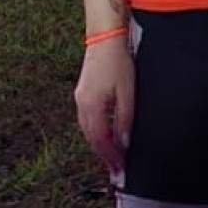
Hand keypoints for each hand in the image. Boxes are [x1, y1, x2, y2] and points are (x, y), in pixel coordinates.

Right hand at [74, 38, 135, 178]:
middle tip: (116, 168)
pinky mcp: (83, 92)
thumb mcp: (127, 94)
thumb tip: (124, 143)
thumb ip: (125, 120)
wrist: (105, 38)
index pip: (101, 140)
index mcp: (92, 106)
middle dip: (104, 154)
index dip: (110, 157)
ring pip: (88, 129)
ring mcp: (80, 98)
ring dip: (100, 144)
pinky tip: (107, 134)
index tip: (120, 169)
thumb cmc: (118, 63)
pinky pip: (88, 119)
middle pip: (91, 138)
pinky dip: (97, 131)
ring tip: (113, 155)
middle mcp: (82, 104)